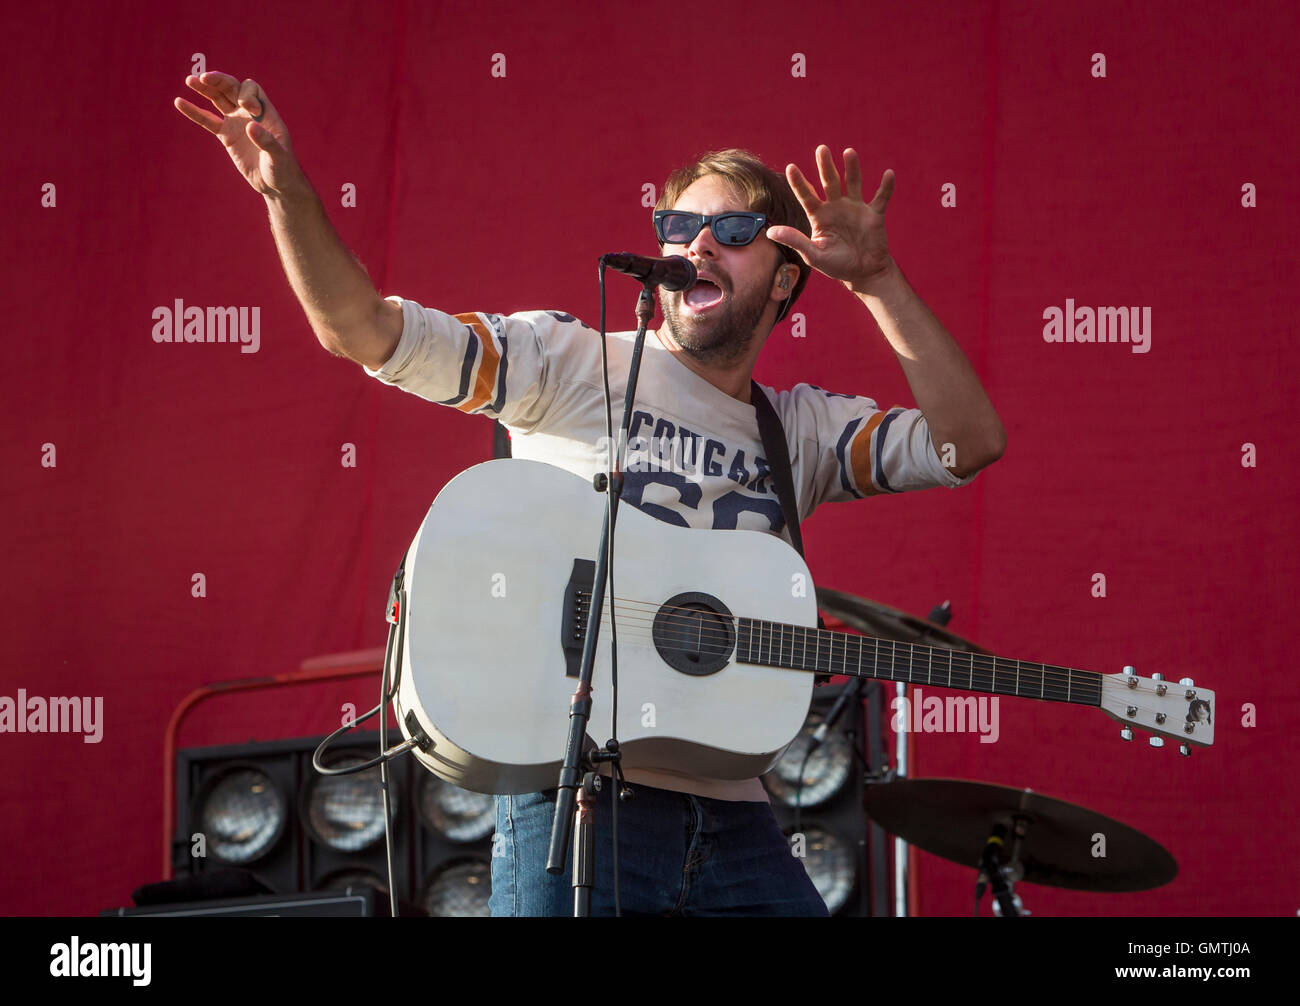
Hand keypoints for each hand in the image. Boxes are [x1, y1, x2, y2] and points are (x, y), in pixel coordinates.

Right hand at [174, 72, 304, 197]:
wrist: (274, 184)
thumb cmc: (282, 169)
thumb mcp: (278, 156)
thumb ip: (267, 142)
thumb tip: (250, 126)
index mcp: (265, 112)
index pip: (251, 89)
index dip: (246, 94)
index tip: (248, 109)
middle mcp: (249, 113)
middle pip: (231, 88)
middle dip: (219, 81)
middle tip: (204, 77)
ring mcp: (236, 123)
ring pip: (218, 99)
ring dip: (205, 89)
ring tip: (190, 80)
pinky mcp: (226, 136)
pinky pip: (208, 120)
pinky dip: (194, 112)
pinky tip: (179, 102)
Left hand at [766, 145, 895, 291]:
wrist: (863, 273)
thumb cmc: (836, 264)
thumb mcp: (814, 255)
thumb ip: (795, 241)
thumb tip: (770, 232)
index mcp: (820, 216)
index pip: (807, 196)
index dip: (799, 183)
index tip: (791, 168)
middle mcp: (836, 207)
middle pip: (829, 182)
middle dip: (825, 166)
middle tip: (821, 149)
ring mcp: (856, 208)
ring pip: (854, 183)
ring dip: (852, 168)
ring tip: (848, 152)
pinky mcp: (874, 214)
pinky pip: (881, 198)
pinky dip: (886, 187)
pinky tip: (889, 174)